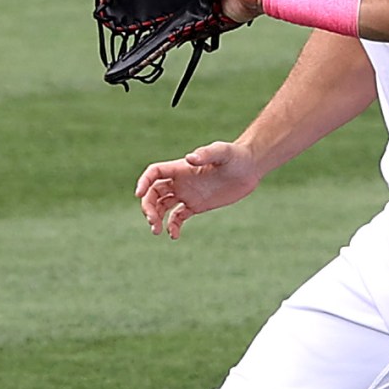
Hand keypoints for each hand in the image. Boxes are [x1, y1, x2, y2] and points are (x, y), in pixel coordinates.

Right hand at [135, 141, 262, 239]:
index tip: (139, 195)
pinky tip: (174, 236)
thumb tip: (189, 158)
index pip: (154, 173)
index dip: (144, 182)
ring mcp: (187, 194)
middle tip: (152, 222)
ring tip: (157, 232)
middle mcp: (180, 181)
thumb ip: (206, 154)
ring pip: (162, 206)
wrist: (249, 168)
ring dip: (155, 218)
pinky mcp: (196, 206)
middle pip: (153, 193)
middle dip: (148, 207)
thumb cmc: (236, 156)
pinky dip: (172, 227)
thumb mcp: (222, 152)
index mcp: (181, 168)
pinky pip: (178, 217)